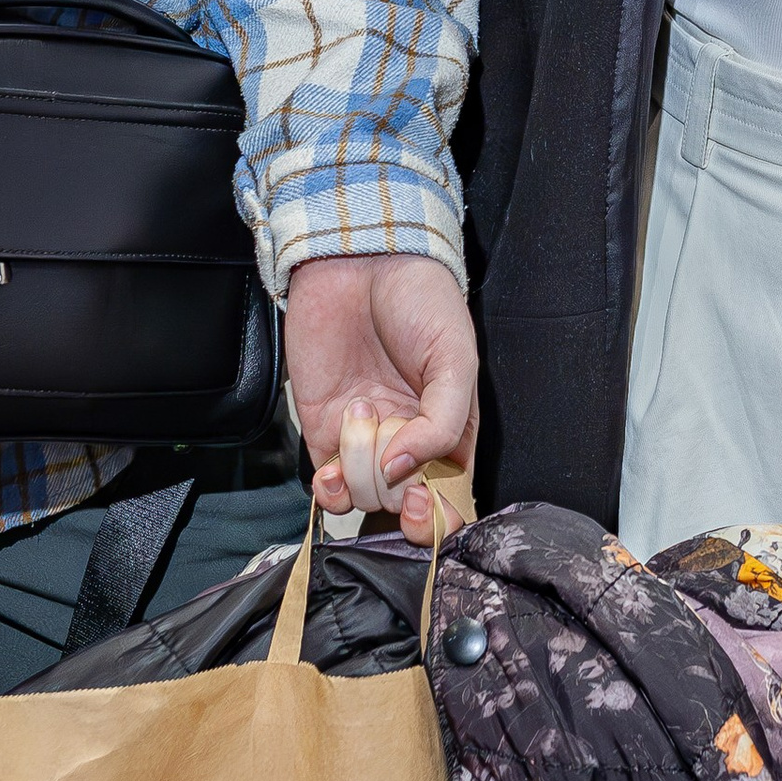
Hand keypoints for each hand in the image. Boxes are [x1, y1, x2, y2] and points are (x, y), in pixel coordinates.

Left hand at [284, 251, 477, 539]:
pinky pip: (327, 487)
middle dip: (397, 493)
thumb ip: (444, 423)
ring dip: (361, 470)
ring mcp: (366, 442)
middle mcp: (410, 445)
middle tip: (395, 458)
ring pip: (365, 498)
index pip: (452, 500)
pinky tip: (330, 469)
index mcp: (453, 433)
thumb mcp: (456, 360)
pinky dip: (328, 489)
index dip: (438, 518)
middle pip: (405, 507)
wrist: (360, 262)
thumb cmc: (421, 301)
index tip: (422, 501)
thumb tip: (407, 471)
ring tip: (365, 414)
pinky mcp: (325, 433)